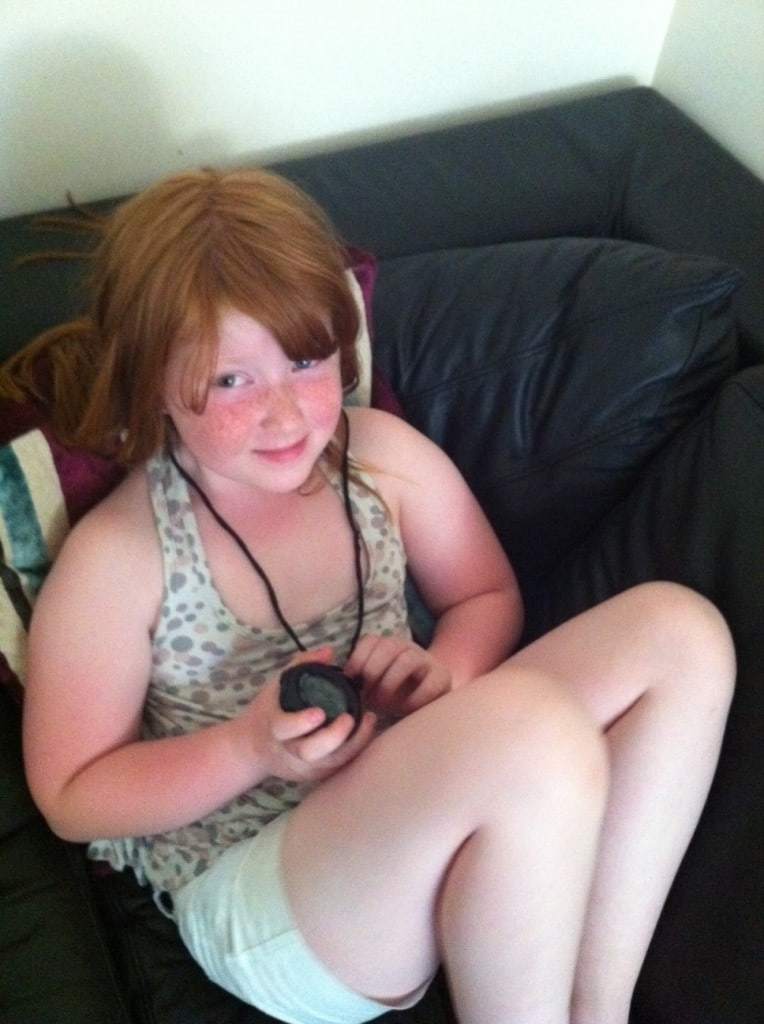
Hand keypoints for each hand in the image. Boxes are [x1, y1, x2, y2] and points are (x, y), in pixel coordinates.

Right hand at [238, 647, 376, 784]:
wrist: (253, 750)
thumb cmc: (268, 712)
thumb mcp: (276, 685)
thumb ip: (301, 665)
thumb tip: (329, 652)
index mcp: (273, 728)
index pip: (284, 729)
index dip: (301, 723)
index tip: (320, 712)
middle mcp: (287, 752)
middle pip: (310, 752)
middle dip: (332, 737)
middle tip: (349, 717)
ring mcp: (302, 768)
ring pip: (329, 764)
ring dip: (353, 743)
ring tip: (368, 720)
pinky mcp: (315, 776)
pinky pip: (338, 767)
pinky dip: (354, 749)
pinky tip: (366, 731)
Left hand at [345, 634, 452, 717]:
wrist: (430, 700)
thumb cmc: (393, 695)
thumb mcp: (372, 686)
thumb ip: (357, 681)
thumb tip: (339, 681)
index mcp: (387, 647)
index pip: (370, 640)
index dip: (358, 658)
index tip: (350, 678)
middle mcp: (407, 648)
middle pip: (388, 645)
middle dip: (373, 669)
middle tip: (366, 693)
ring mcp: (426, 661)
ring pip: (407, 659)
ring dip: (390, 682)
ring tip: (383, 703)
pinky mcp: (442, 678)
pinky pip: (429, 683)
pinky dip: (414, 697)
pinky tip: (405, 708)